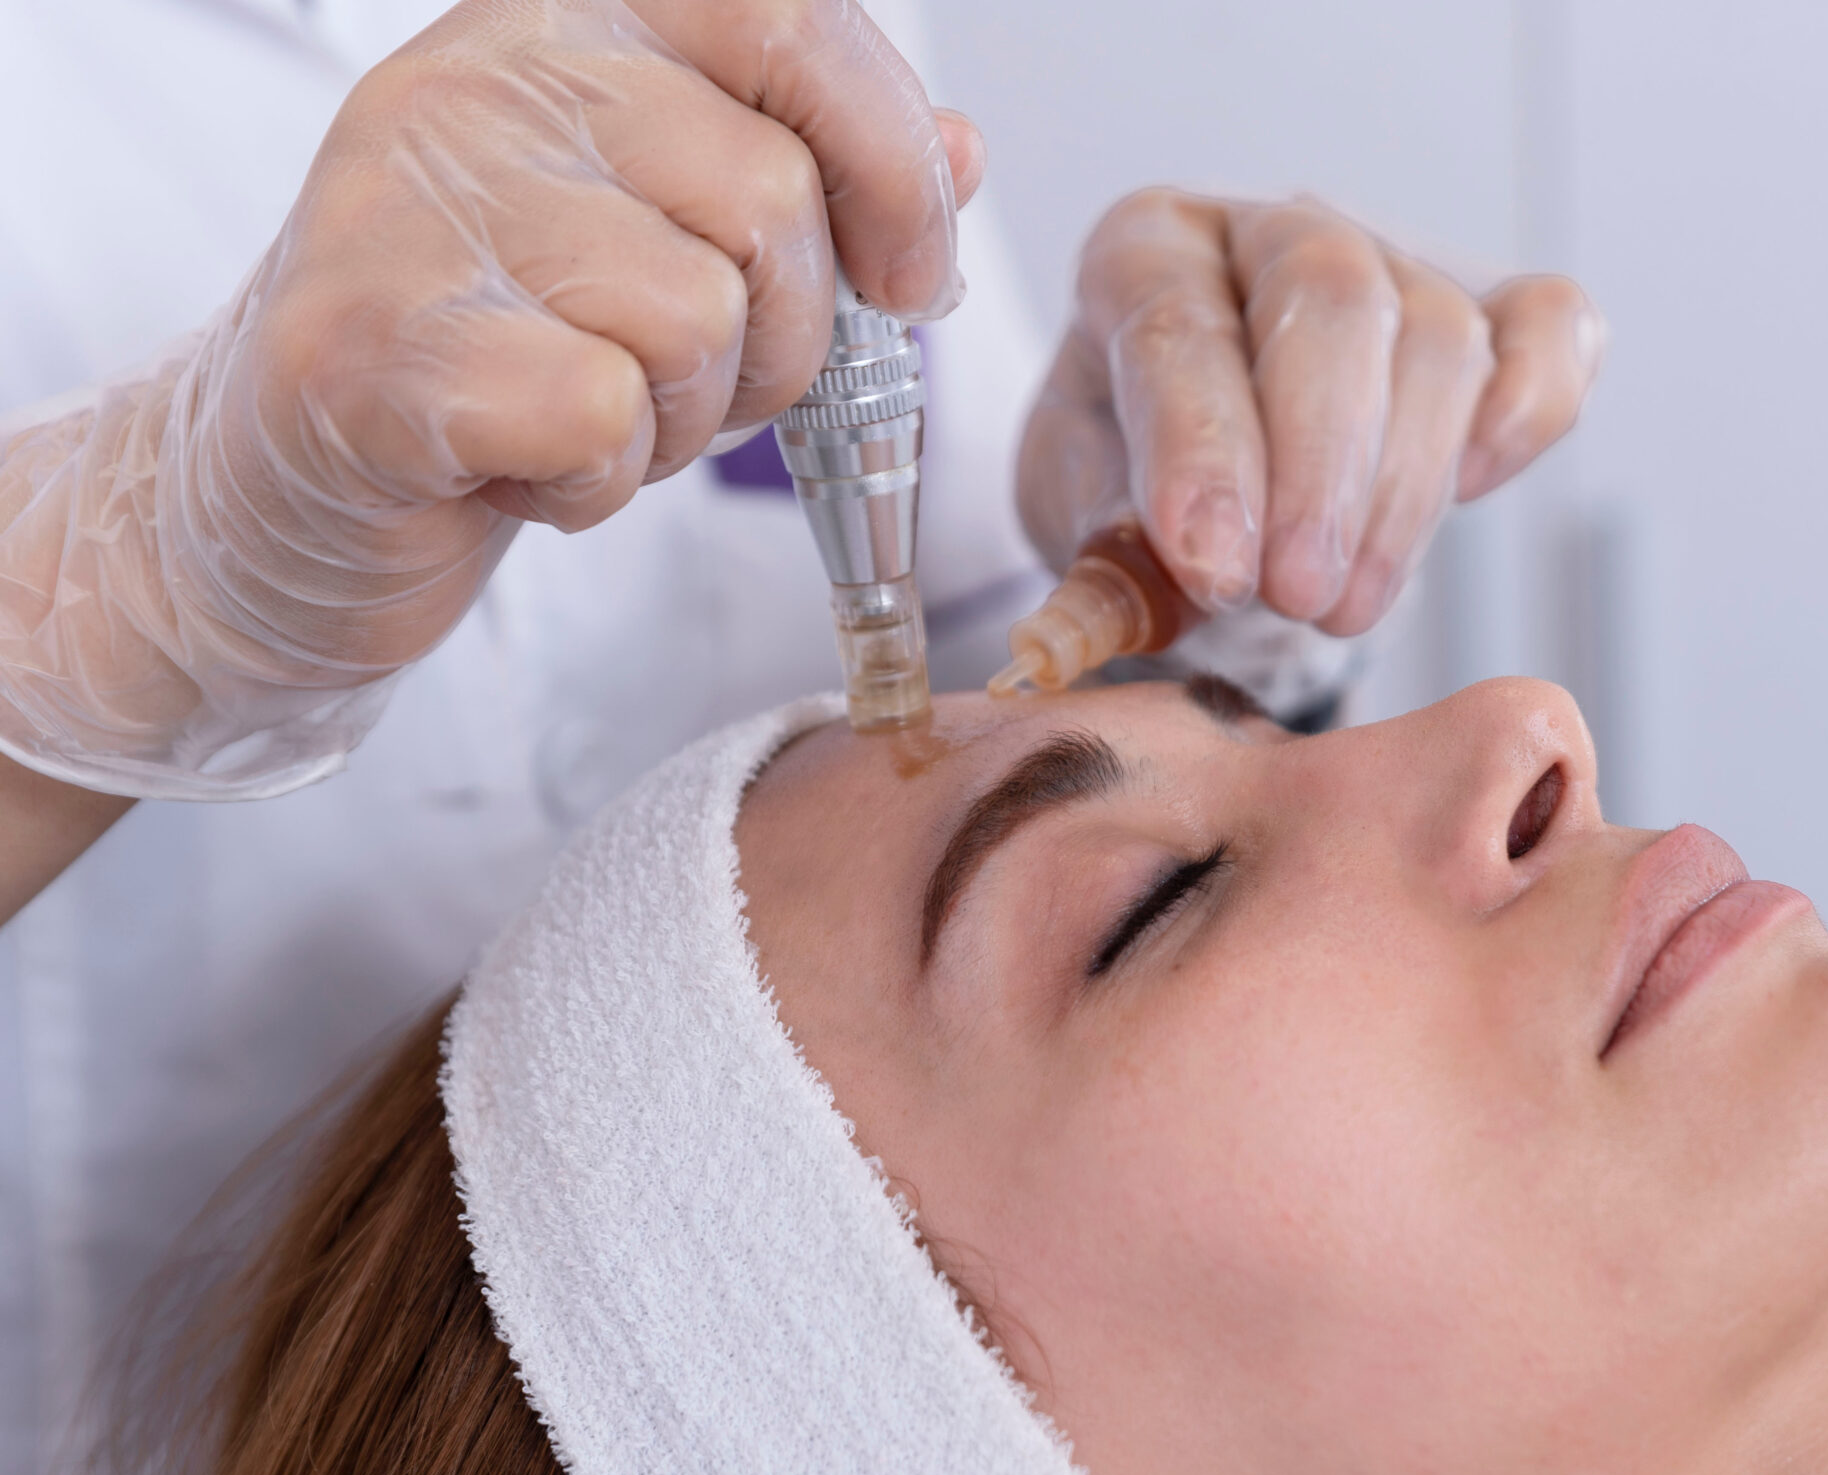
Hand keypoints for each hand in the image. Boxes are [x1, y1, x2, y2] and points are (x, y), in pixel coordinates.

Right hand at [0, 0, 980, 797]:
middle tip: (679, 381)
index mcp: (567, 21)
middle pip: (770, 202)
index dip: (891, 162)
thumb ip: (811, 181)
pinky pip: (601, 418)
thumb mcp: (668, 240)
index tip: (910, 281)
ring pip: (695, 318)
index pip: (790, 17)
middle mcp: (480, 77)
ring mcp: (410, 203)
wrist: (285, 489)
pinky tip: (523, 467)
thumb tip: (957, 153)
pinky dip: (594, 484)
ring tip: (584, 414)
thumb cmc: (501, 356)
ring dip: (677, 418)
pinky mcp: (373, 346)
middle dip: (775, 339)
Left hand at [1016, 190, 1603, 637]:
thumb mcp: (1097, 533)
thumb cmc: (1149, 500)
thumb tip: (1115, 620)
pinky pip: (1549, 324)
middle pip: (1330, 296)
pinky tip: (1477, 484)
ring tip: (1344, 607)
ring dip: (1402, 490)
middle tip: (1301, 598)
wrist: (1225, 506)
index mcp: (1144, 255)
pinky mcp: (1492, 308)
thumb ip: (1109, 570)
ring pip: (1434, 333)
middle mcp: (1268, 231)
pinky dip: (1534, 401)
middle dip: (1323, 467)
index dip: (1203, 451)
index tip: (1217, 569)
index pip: (1179, 323)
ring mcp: (1391, 258)